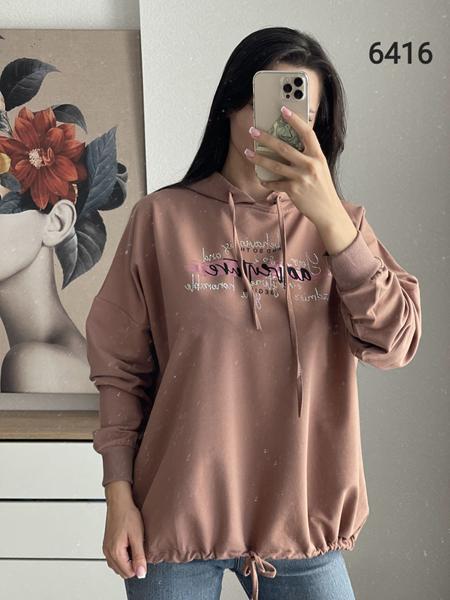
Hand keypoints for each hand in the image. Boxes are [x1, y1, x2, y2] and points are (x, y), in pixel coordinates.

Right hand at [103, 482, 147, 579]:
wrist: (119, 502)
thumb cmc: (128, 515)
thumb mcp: (137, 536)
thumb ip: (139, 557)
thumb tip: (141, 574)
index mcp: (115, 552)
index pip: (128, 573)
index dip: (138, 567)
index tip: (143, 555)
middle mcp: (108, 553)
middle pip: (122, 572)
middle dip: (132, 565)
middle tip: (139, 549)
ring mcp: (106, 549)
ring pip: (117, 566)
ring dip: (127, 561)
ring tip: (134, 546)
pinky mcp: (107, 544)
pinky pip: (114, 559)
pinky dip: (122, 557)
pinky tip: (128, 545)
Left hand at [244, 105, 346, 230]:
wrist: (328, 210)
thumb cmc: (322, 188)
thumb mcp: (320, 168)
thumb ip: (308, 156)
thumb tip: (291, 144)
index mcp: (318, 156)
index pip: (307, 132)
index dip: (295, 120)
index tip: (283, 110)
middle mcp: (310, 165)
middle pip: (284, 147)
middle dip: (266, 138)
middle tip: (253, 131)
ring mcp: (301, 178)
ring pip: (275, 165)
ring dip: (259, 158)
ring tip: (248, 152)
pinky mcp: (294, 190)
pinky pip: (275, 183)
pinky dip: (267, 181)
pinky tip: (261, 179)